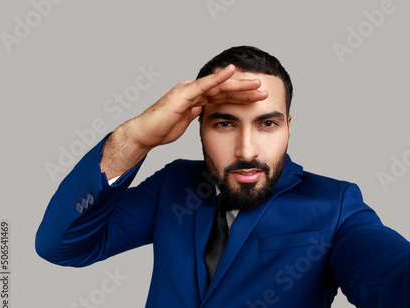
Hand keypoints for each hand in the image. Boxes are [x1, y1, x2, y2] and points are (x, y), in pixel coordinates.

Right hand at [129, 64, 267, 148]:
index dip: (241, 96)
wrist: (145, 133)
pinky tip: (231, 72)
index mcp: (196, 97)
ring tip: (256, 83)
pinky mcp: (183, 94)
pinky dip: (218, 77)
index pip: (223, 95)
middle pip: (224, 88)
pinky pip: (203, 85)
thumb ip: (195, 113)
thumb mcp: (185, 122)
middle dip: (245, 89)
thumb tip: (205, 109)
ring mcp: (188, 90)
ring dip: (239, 84)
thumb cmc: (162, 128)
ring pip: (218, 85)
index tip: (258, 98)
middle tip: (264, 89)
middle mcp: (194, 90)